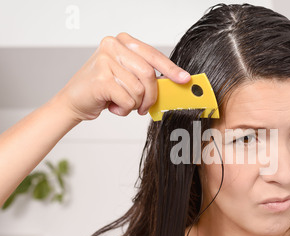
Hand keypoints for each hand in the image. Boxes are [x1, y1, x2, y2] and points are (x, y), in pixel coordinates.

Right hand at [56, 32, 190, 120]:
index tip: (184, 79)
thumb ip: (146, 75)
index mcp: (123, 42)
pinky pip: (127, 100)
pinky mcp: (100, 79)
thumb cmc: (103, 89)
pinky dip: (124, 109)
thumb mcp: (127, 76)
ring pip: (139, 90)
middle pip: (149, 74)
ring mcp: (105, 61)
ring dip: (135, 104)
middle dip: (151, 96)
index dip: (171, 69)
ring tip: (122, 103)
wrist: (74, 101)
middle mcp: (113, 46)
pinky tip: (113, 106)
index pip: (153, 55)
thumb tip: (174, 82)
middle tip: (144, 107)